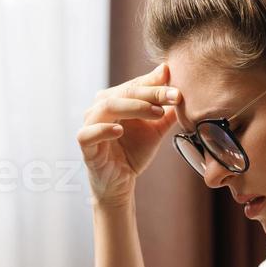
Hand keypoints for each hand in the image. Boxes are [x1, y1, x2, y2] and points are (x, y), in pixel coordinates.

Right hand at [76, 62, 181, 205]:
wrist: (121, 182)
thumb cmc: (134, 151)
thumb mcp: (155, 128)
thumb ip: (166, 110)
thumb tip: (181, 87)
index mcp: (116, 98)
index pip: (137, 84)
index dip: (157, 84)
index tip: (179, 88)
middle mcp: (100, 107)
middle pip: (125, 92)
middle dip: (151, 93)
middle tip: (174, 97)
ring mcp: (90, 124)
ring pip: (107, 106)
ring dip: (134, 107)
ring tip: (156, 113)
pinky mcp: (84, 144)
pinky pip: (88, 133)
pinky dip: (103, 129)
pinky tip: (119, 130)